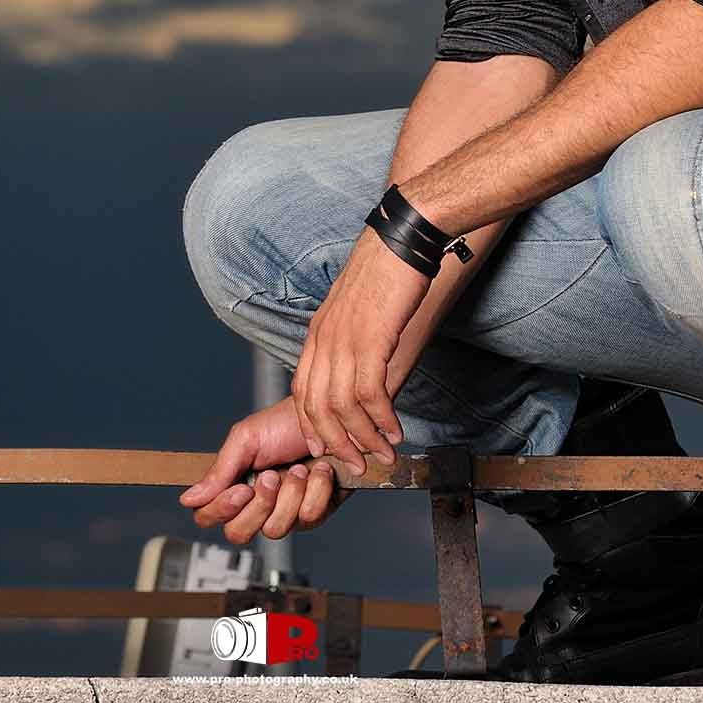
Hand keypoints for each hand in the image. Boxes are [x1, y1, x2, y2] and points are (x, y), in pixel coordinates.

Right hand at [178, 396, 355, 542]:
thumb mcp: (246, 438)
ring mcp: (285, 512)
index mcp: (233, 485)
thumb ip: (219, 471)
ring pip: (275, 530)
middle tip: (271, 476)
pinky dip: (317, 490)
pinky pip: (308, 519)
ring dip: (290, 493)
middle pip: (238, 533)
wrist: (329, 416)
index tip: (241, 488)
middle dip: (259, 504)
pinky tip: (320, 471)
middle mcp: (256, 504)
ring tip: (298, 468)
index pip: (207, 516)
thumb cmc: (285, 423)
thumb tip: (188, 499)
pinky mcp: (314, 513)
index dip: (221, 509)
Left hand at [291, 228, 425, 475]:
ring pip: (342, 406)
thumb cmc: (384, 271)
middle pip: (317, 406)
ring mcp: (345, 340)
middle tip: (358, 463)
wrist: (400, 239)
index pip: (302, 390)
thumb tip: (361, 371)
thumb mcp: (355, 309)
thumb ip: (350, 340)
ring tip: (383, 453)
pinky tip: (395, 429)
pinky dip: (381, 418)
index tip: (324, 448)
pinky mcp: (371, 340)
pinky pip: (369, 393)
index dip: (311, 424)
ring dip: (364, 437)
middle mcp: (324, 339)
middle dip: (337, 442)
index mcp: (317, 332)